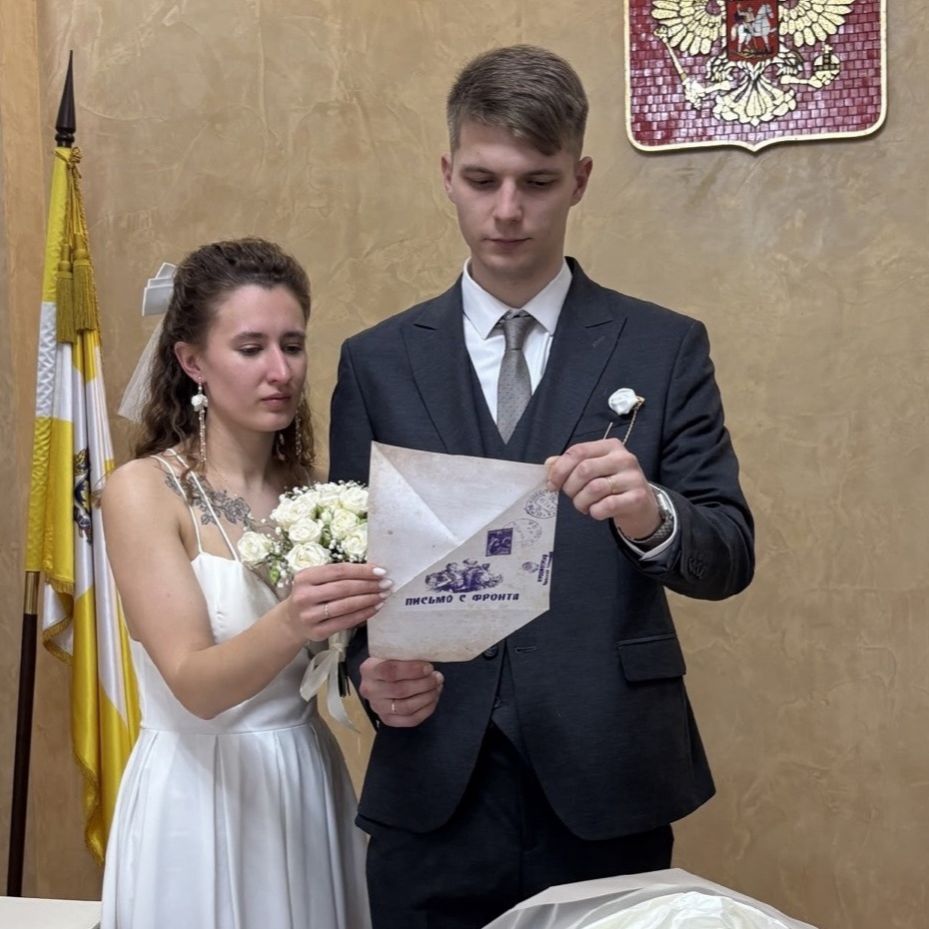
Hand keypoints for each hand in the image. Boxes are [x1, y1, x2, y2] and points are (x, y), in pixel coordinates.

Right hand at [285, 563, 389, 644]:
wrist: (291, 621)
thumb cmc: (311, 595)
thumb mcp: (316, 580)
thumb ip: (338, 575)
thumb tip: (373, 570)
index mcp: (305, 577)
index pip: (339, 570)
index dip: (362, 570)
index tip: (381, 571)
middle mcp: (304, 596)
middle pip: (344, 588)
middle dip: (369, 585)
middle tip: (387, 584)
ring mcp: (309, 615)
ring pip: (346, 606)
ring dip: (369, 600)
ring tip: (383, 595)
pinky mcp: (317, 632)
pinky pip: (345, 622)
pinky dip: (363, 614)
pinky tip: (375, 608)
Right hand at [358, 657, 443, 727]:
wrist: (378, 679)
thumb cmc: (390, 661)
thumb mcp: (392, 653)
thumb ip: (405, 653)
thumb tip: (429, 656)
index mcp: (368, 669)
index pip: (390, 671)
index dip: (412, 670)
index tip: (429, 667)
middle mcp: (369, 690)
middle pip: (400, 690)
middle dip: (424, 684)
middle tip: (438, 677)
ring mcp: (377, 707)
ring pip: (406, 707)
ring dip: (427, 697)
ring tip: (437, 687)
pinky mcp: (387, 720)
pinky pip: (410, 720)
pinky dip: (426, 710)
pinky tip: (434, 699)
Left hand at [546, 438, 660, 539]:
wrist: (641, 505)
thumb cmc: (612, 485)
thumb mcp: (594, 470)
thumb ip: (570, 465)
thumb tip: (549, 465)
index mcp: (610, 446)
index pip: (578, 451)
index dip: (560, 469)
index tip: (551, 484)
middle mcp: (624, 458)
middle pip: (584, 469)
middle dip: (570, 487)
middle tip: (571, 496)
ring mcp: (633, 477)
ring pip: (594, 488)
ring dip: (581, 502)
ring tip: (583, 505)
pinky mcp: (638, 497)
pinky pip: (607, 505)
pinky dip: (595, 511)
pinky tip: (596, 511)